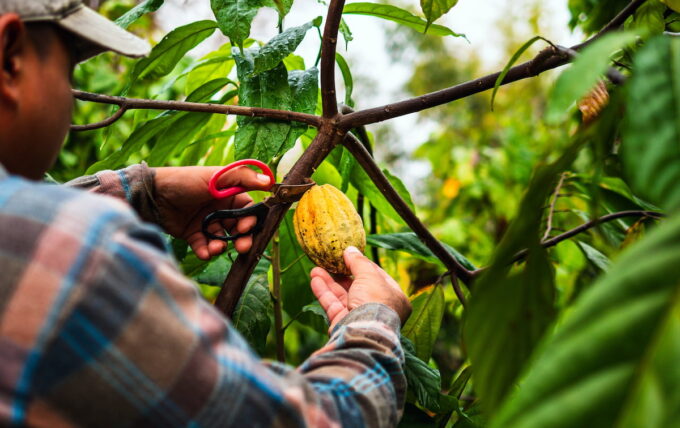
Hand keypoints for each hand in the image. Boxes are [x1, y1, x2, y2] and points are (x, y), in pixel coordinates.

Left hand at [153, 166, 271, 259]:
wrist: (153, 195)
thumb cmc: (186, 181)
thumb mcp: (217, 177)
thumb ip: (243, 178)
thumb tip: (269, 181)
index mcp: (228, 193)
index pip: (248, 209)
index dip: (251, 220)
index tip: (247, 227)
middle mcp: (219, 208)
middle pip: (238, 227)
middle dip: (241, 238)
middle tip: (242, 247)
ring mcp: (205, 222)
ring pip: (222, 238)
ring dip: (222, 245)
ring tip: (216, 247)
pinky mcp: (192, 234)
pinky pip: (204, 246)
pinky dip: (206, 251)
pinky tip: (205, 252)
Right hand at [310, 246, 410, 330]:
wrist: (364, 333)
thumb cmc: (375, 302)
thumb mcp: (369, 275)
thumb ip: (359, 261)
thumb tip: (350, 250)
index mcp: (394, 298)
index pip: (378, 277)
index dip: (363, 265)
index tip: (350, 255)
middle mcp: (378, 308)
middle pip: (358, 287)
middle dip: (342, 273)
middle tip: (330, 261)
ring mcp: (360, 317)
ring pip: (343, 296)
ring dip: (329, 282)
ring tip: (315, 269)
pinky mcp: (345, 324)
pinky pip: (333, 305)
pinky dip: (324, 293)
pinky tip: (315, 280)